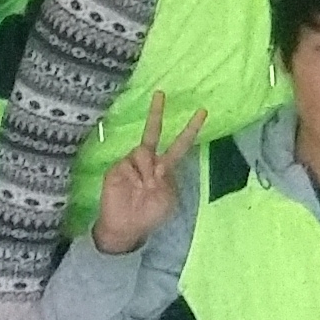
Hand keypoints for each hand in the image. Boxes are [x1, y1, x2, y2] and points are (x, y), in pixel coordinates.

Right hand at [89, 92, 208, 252]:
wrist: (125, 227)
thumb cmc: (150, 215)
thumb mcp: (167, 200)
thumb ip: (166, 180)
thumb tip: (155, 165)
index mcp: (166, 168)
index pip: (180, 144)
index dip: (191, 129)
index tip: (203, 112)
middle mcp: (149, 161)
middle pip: (153, 132)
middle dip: (156, 112)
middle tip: (161, 93)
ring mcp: (131, 163)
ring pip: (143, 151)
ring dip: (146, 169)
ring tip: (144, 186)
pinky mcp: (117, 168)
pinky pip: (129, 163)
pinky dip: (134, 175)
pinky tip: (132, 187)